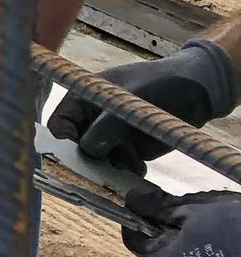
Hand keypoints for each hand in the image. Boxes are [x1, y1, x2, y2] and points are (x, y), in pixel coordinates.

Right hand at [46, 39, 237, 173]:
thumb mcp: (131, 100)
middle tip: (101, 171)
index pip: (59, 124)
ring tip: (129, 167)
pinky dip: (125, 173)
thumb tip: (87, 149)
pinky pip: (119, 168)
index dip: (62, 141)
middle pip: (75, 148)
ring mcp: (109, 137)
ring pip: (97, 162)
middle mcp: (91, 120)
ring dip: (108, 170)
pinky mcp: (128, 152)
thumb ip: (108, 124)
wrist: (196, 92)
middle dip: (86, 162)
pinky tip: (139, 170)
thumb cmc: (160, 83)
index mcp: (83, 99)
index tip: (76, 156)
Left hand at [121, 184, 240, 256]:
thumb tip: (133, 200)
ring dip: (188, 242)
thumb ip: (159, 207)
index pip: (134, 242)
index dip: (135, 219)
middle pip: (160, 251)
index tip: (143, 202)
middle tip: (183, 208)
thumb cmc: (232, 227)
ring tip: (210, 223)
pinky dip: (207, 255)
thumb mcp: (193, 210)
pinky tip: (223, 240)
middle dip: (166, 228)